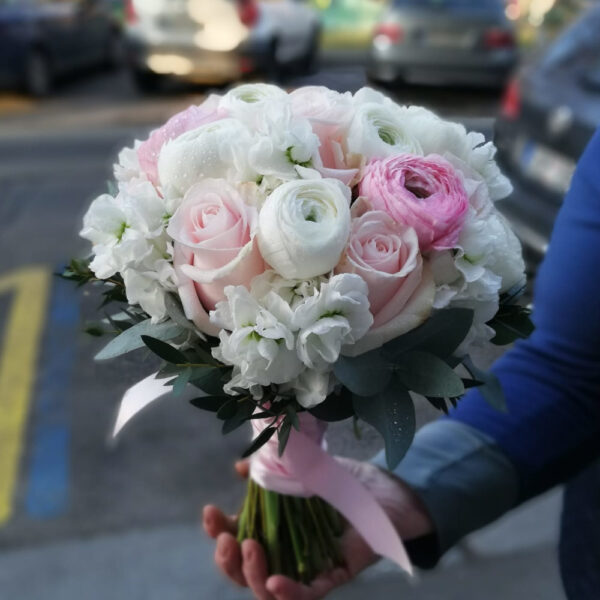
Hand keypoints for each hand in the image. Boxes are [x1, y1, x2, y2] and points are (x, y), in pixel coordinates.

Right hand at [202, 458, 432, 599]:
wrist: (384, 488)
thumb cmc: (342, 478)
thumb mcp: (303, 466)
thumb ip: (273, 467)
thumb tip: (241, 466)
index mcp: (272, 526)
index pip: (236, 535)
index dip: (217, 529)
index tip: (210, 510)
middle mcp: (284, 550)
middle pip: (244, 569)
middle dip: (227, 559)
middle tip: (224, 539)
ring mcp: (306, 566)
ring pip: (267, 589)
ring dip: (251, 574)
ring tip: (250, 548)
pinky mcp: (332, 576)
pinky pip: (307, 595)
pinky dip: (288, 593)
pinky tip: (274, 583)